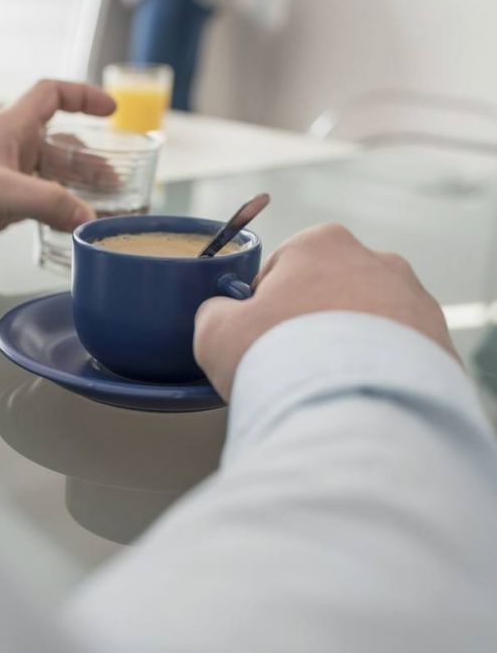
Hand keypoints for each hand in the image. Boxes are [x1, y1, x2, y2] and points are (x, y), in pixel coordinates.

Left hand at [0, 80, 115, 262]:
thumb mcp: (2, 193)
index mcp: (10, 127)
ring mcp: (5, 177)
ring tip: (108, 203)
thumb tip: (88, 218)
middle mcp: (10, 148)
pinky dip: (60, 209)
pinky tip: (74, 222)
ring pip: (52, 176)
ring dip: (79, 187)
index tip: (110, 111)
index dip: (82, 96)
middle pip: (61, 143)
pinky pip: (39, 202)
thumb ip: (49, 203)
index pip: (51, 95)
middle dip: (91, 159)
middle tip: (118, 177)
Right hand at [194, 223, 456, 398]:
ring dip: (344, 350)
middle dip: (308, 326)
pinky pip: (396, 358)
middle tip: (287, 367)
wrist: (356, 408)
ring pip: (365, 326)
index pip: (281, 270)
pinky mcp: (439, 345)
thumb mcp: (214, 332)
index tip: (256, 339)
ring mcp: (414, 302)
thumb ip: (213, 313)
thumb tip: (220, 316)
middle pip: (327, 294)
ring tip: (323, 389)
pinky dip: (375, 375)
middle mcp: (377, 261)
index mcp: (321, 244)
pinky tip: (355, 399)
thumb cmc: (282, 360)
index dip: (261, 307)